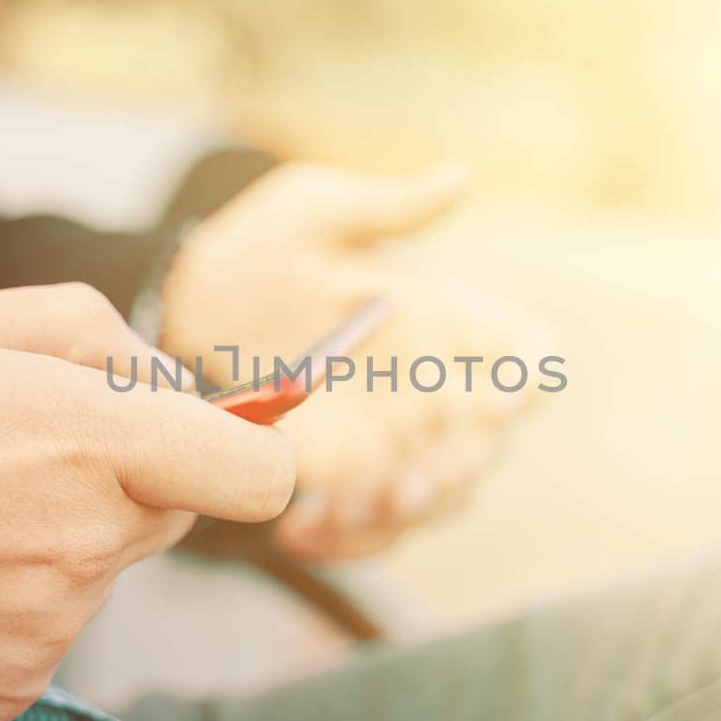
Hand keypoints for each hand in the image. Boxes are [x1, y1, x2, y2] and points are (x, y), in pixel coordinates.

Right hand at [0, 284, 293, 720]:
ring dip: (54, 540)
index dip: (248, 451)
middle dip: (123, 478)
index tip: (214, 439)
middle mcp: (83, 544)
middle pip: (172, 513)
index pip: (258, 475)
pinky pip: (44, 636)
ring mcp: (43, 629)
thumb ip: (96, 334)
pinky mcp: (0, 690)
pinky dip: (3, 607)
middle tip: (14, 453)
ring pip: (100, 571)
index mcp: (89, 440)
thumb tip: (175, 382)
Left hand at [161, 163, 549, 558]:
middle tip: (408, 488)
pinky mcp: (345, 476)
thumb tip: (457, 178)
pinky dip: (341, 542)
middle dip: (455, 472)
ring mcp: (395, 438)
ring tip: (342, 519)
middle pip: (482, 446)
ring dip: (399, 520)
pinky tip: (296, 532)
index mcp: (448, 318)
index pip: (523, 351)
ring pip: (432, 501)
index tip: (503, 398)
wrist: (191, 301)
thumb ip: (383, 206)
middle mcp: (436, 386)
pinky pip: (367, 528)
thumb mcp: (312, 208)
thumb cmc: (265, 241)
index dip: (529, 377)